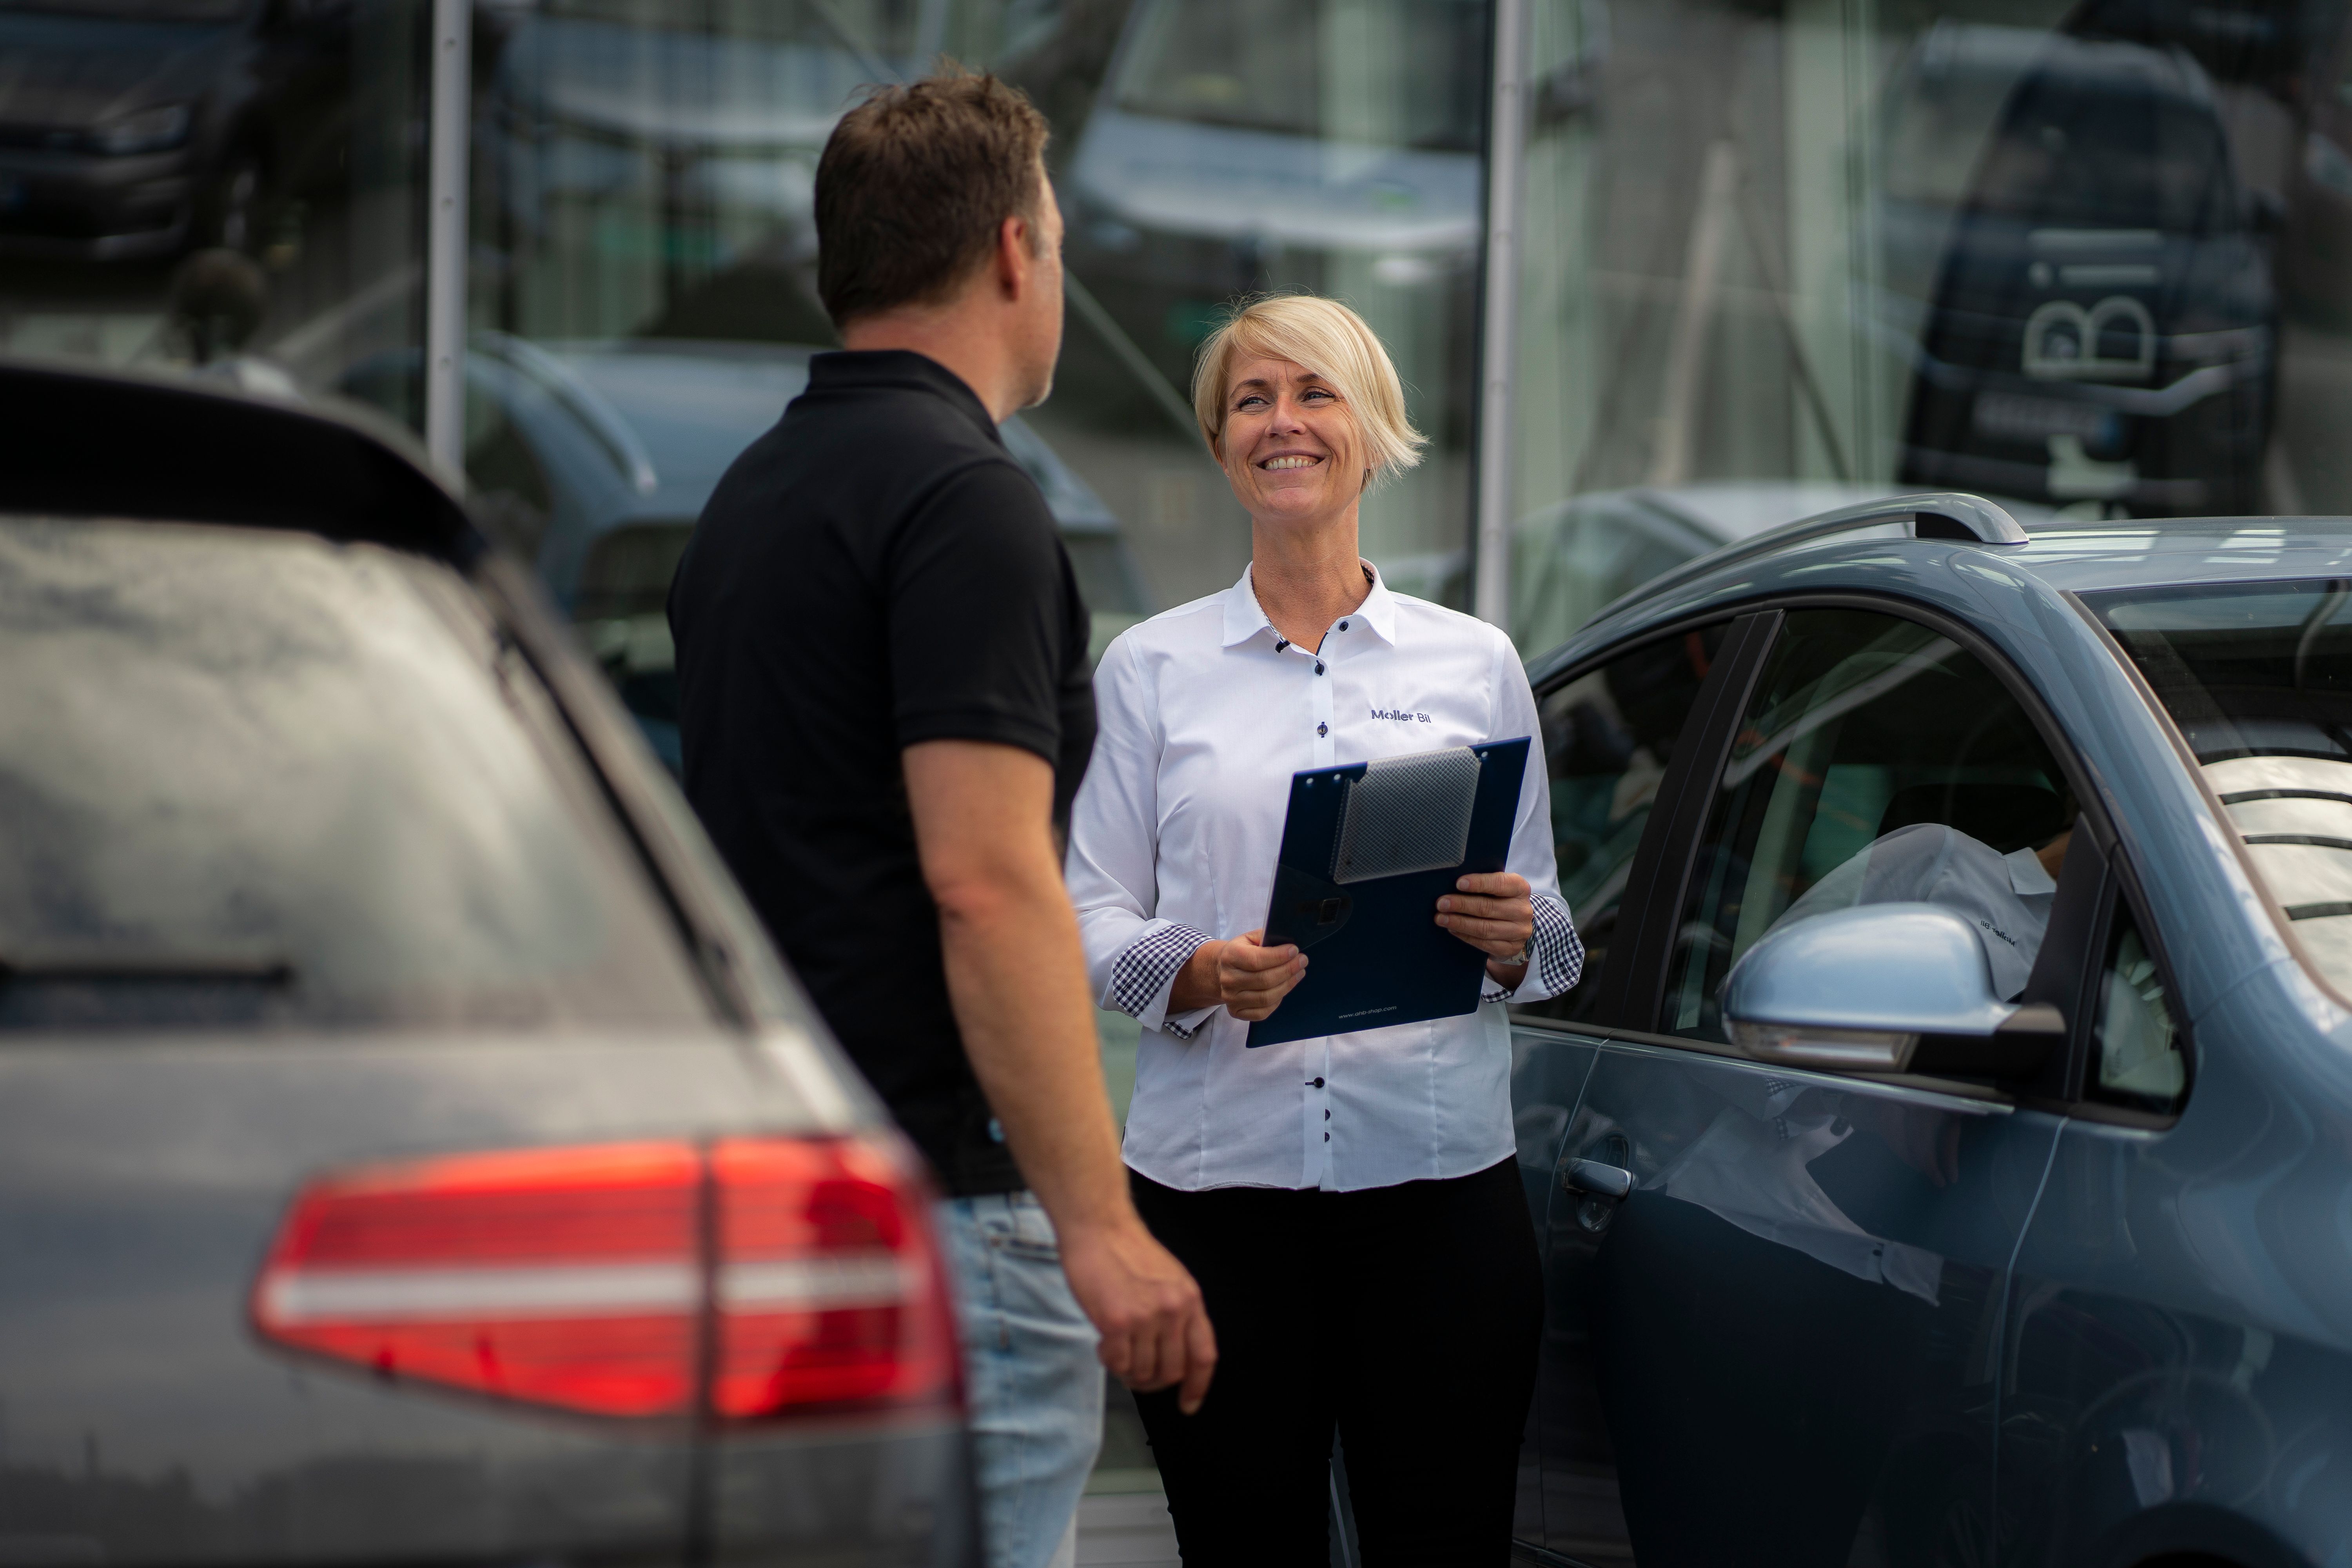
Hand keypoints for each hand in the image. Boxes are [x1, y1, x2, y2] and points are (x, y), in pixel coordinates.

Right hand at [1059, 1219, 1218, 1412]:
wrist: (1099, 1227)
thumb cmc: (1128, 1251)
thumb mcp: (1170, 1279)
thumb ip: (1177, 1313)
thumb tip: (1173, 1354)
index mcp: (1190, 1300)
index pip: (1204, 1356)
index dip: (1198, 1386)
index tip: (1188, 1404)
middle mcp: (1173, 1310)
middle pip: (1171, 1371)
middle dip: (1152, 1381)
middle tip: (1135, 1372)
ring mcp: (1145, 1317)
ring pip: (1142, 1372)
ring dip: (1128, 1370)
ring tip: (1117, 1349)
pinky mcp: (1116, 1321)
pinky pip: (1117, 1363)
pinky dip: (1109, 1360)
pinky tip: (1103, 1343)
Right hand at [1169, 929, 1306, 1020]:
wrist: (1221, 970)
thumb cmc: (1241, 952)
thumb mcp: (1250, 938)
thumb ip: (1267, 937)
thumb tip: (1288, 943)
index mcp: (1230, 957)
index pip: (1256, 960)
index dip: (1278, 957)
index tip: (1295, 951)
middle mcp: (1228, 979)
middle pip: (1264, 980)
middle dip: (1288, 970)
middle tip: (1302, 961)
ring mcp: (1231, 998)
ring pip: (1266, 998)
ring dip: (1287, 985)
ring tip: (1298, 973)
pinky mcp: (1236, 1011)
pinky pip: (1262, 1012)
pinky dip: (1277, 1002)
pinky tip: (1284, 989)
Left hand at [1436, 872, 1533, 966]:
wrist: (1516, 925)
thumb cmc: (1501, 900)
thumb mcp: (1498, 888)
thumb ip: (1483, 883)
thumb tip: (1455, 882)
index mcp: (1520, 888)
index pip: (1500, 883)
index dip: (1479, 883)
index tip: (1458, 883)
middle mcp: (1522, 910)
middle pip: (1488, 907)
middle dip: (1461, 905)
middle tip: (1441, 903)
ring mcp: (1518, 931)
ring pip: (1484, 928)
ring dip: (1459, 923)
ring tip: (1441, 918)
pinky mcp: (1510, 948)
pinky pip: (1483, 943)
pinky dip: (1465, 935)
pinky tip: (1452, 929)